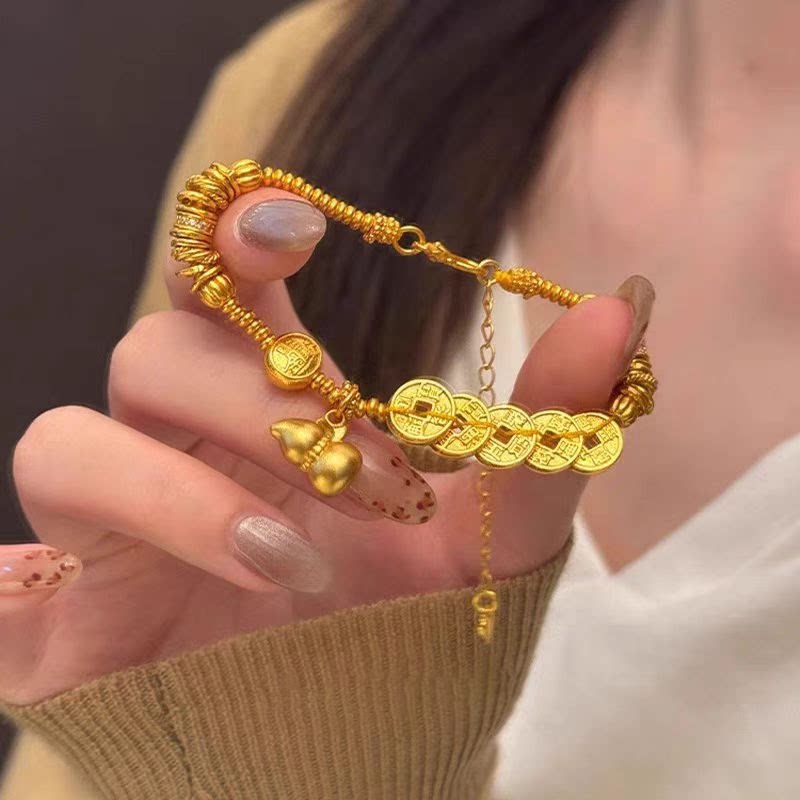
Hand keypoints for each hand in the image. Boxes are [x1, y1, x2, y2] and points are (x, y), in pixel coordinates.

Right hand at [2, 186, 648, 704]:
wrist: (353, 751)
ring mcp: (109, 526)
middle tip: (354, 473)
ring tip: (288, 560)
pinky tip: (96, 601)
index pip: (227, 283)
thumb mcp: (492, 538)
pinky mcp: (54, 618)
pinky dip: (33, 578)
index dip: (239, 235)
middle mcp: (181, 444)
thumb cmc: (410, 631)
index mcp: (271, 408)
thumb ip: (549, 434)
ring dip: (180, 495)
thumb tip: (621, 313)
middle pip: (156, 351)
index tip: (290, 225)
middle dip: (249, 398)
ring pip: (69, 441)